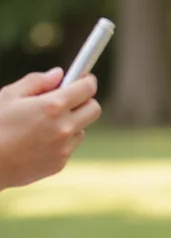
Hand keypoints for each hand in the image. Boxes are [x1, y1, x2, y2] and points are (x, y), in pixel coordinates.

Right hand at [0, 69, 100, 190]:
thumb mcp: (10, 95)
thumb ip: (37, 81)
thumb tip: (58, 75)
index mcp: (53, 106)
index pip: (87, 89)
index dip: (87, 81)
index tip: (83, 78)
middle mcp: (64, 127)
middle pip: (94, 109)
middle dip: (85, 101)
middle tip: (68, 99)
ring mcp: (64, 147)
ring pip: (81, 128)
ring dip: (71, 122)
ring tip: (45, 124)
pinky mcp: (60, 163)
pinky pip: (69, 146)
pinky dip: (61, 140)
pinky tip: (39, 140)